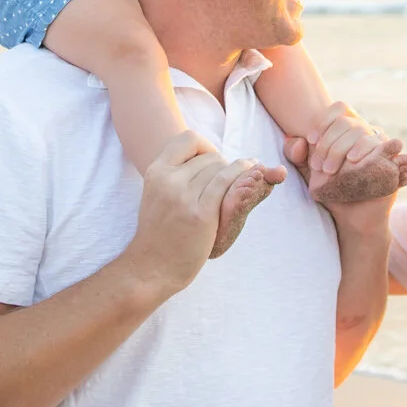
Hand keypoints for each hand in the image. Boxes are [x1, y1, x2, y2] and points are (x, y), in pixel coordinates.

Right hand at [116, 132, 253, 299]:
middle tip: (228, 181)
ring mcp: (184, 197)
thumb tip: (211, 156)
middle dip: (223, 166)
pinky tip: (253, 177)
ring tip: (250, 175)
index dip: (205, 146)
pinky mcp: (201, 215)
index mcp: (156, 172)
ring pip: (221, 169)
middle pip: (210, 157)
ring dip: (238, 172)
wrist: (153, 268)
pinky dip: (243, 177)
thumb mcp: (158, 194)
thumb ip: (176, 174)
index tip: (211, 162)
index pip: (188, 139)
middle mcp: (168, 180)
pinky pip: (226, 184)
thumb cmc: (160, 232)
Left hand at [285, 102, 406, 197]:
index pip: (339, 108)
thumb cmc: (331, 189)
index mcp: (347, 130)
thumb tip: (298, 141)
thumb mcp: (309, 172)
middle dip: (331, 143)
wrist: (351, 215)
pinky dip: (370, 150)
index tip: (311, 139)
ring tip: (332, 170)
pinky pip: (387, 146)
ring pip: (365, 134)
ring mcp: (380, 146)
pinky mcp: (393, 160)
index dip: (324, 120)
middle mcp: (365, 133)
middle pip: (348, 123)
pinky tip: (355, 161)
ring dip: (345, 148)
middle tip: (321, 168)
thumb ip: (297, 155)